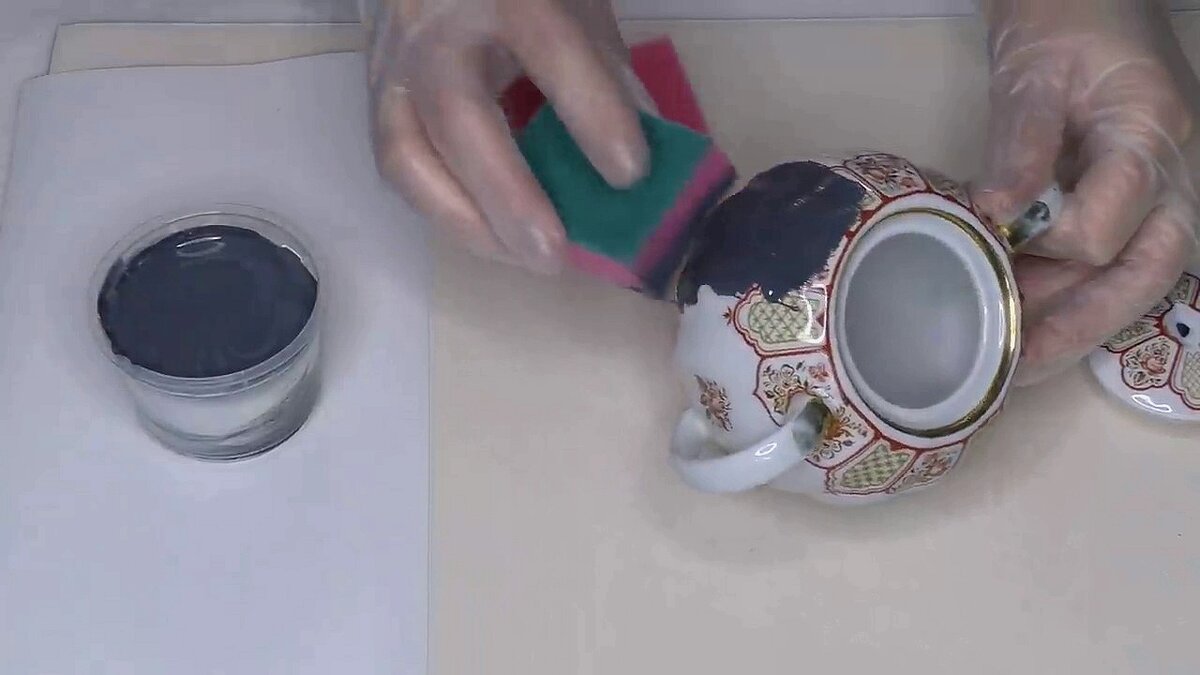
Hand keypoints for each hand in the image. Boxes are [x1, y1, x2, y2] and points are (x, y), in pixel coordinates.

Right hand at [367, 0, 649, 273]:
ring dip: (467, 222)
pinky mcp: (376, 99)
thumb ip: (607, 74)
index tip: (630, 175)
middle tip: (553, 255)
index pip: (551, 49)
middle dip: (510, 197)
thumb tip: (639, 165)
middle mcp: (436, 27)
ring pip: (408, 155)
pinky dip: (444, 211)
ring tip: (520, 259)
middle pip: (460, 116)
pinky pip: (398, 167)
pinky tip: (490, 236)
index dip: (592, 114)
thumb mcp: (575, 6)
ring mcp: (395, 66)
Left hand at [973, 0, 1199, 383]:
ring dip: (1069, 318)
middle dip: (1079, 325)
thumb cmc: (1066, 16)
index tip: (994, 240)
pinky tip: (1018, 314)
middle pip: (1142, 274)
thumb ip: (1020, 145)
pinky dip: (1064, 291)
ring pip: (1128, 278)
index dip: (1049, 247)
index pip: (1108, 227)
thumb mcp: (1035, 73)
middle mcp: (1168, 176)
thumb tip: (997, 216)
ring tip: (1008, 358)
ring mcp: (1154, 190)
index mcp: (1150, 138)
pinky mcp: (1126, 198)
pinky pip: (1108, 259)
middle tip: (1015, 366)